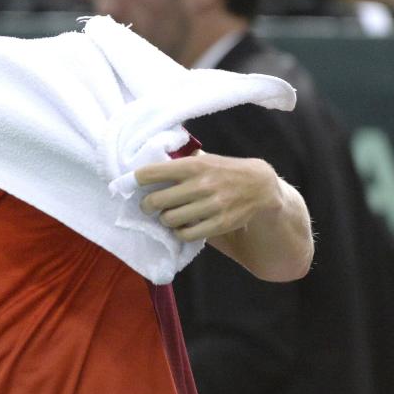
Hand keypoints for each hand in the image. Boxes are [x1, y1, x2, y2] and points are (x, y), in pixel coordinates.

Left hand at [134, 152, 280, 242]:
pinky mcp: (219, 223)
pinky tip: (181, 227)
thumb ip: (181, 163)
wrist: (260, 185)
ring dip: (164, 219)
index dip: (136, 180)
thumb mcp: (205, 159)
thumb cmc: (224, 170)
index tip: (133, 185)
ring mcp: (211, 205)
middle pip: (155, 201)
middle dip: (147, 206)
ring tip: (168, 216)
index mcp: (193, 165)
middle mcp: (201, 184)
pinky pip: (186, 234)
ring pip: (169, 219)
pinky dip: (179, 232)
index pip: (151, 172)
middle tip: (148, 206)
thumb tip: (148, 166)